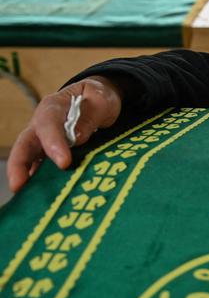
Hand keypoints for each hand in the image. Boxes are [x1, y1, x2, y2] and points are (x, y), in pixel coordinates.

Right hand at [6, 77, 123, 193]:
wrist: (98, 99)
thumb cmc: (97, 98)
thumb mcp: (100, 99)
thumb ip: (90, 116)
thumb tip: (77, 137)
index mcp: (53, 106)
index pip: (48, 124)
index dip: (53, 143)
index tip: (64, 163)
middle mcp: (41, 125)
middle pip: (24, 145)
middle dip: (19, 166)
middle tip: (19, 186)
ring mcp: (42, 141)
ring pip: (27, 160)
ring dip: (25, 178)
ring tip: (27, 199)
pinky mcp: (47, 154)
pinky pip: (39, 168)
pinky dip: (38, 182)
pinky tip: (41, 198)